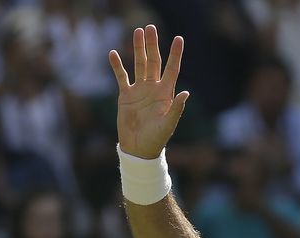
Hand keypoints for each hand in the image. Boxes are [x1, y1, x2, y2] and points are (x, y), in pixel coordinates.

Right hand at [109, 25, 188, 158]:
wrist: (139, 148)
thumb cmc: (157, 138)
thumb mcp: (168, 124)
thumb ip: (176, 108)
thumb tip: (186, 93)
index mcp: (166, 93)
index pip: (172, 69)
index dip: (175, 54)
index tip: (179, 38)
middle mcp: (153, 88)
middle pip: (154, 61)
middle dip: (152, 44)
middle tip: (150, 27)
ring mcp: (139, 90)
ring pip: (138, 64)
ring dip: (137, 49)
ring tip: (136, 31)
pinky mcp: (126, 95)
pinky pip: (121, 76)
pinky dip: (117, 65)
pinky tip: (113, 53)